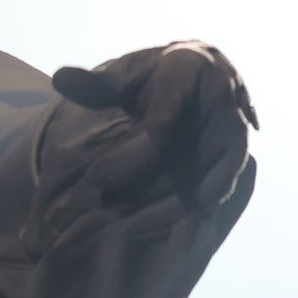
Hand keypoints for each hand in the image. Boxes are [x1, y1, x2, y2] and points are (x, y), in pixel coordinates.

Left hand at [52, 41, 257, 205]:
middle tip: (97, 208)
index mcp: (190, 71)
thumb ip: (96, 84)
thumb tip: (60, 78)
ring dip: (156, 209)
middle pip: (178, 162)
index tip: (94, 178)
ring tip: (116, 222)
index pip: (158, 128)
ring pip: (199, 184)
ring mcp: (234, 135)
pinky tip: (140, 226)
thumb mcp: (128, 74)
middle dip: (136, 191)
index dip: (127, 158)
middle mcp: (221, 104)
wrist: (208, 76)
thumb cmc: (157, 76)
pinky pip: (210, 194)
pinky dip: (176, 213)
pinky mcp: (237, 160)